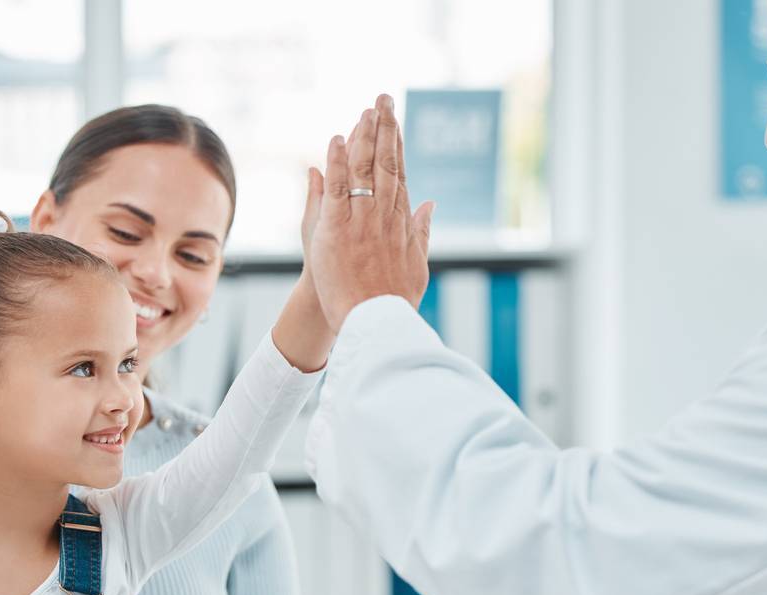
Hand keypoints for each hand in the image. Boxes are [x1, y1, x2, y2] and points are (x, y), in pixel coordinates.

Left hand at [307, 94, 433, 332]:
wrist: (376, 323)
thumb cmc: (395, 300)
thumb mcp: (418, 264)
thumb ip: (422, 231)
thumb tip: (431, 205)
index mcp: (402, 222)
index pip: (400, 175)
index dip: (397, 146)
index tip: (395, 123)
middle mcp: (385, 215)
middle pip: (387, 163)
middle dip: (386, 128)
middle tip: (384, 99)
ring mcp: (362, 220)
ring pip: (364, 168)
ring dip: (364, 135)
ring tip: (366, 108)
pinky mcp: (337, 229)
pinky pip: (338, 188)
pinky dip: (336, 162)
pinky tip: (336, 139)